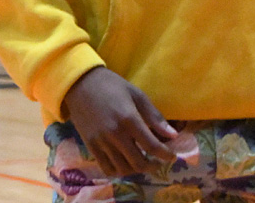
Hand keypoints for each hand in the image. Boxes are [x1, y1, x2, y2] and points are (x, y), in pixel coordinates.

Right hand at [62, 66, 177, 177]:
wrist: (81, 84)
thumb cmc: (112, 86)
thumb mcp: (137, 95)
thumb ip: (154, 116)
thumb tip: (173, 135)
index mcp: (129, 119)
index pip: (151, 146)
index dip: (165, 155)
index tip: (173, 156)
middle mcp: (115, 134)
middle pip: (138, 162)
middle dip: (153, 166)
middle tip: (160, 161)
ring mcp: (101, 142)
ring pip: (123, 169)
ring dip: (137, 169)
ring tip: (144, 161)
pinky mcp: (90, 147)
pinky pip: (107, 168)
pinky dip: (119, 171)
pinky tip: (126, 163)